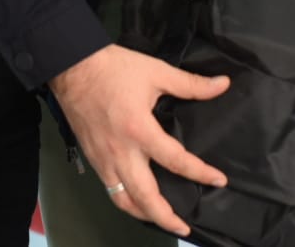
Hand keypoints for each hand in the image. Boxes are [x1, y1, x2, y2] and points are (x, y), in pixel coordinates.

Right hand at [50, 45, 229, 235]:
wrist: (72, 67)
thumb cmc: (114, 68)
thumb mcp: (156, 72)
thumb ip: (191, 84)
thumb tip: (222, 84)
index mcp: (139, 130)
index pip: (175, 161)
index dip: (200, 173)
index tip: (218, 180)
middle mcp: (121, 152)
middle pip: (144, 197)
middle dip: (166, 217)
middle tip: (184, 227)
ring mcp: (103, 159)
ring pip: (123, 200)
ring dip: (144, 214)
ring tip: (162, 220)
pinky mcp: (92, 158)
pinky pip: (109, 189)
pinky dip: (125, 201)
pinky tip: (136, 201)